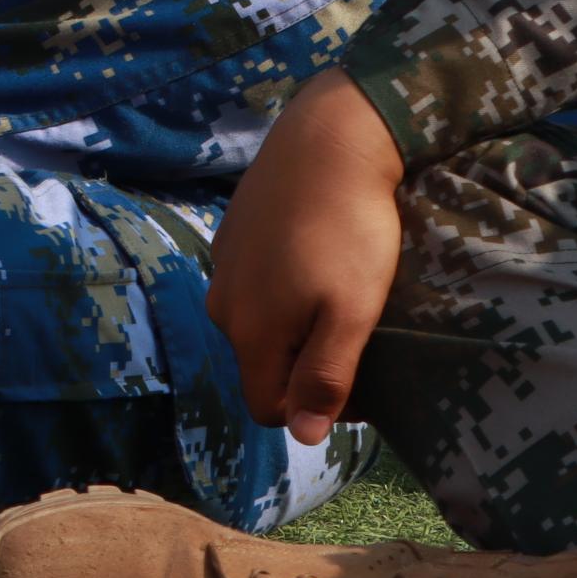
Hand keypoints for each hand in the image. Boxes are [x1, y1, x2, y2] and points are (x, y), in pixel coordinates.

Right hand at [207, 68, 408, 445]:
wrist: (327, 140)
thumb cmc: (349, 232)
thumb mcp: (350, 313)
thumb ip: (322, 376)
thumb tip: (300, 437)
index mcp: (248, 331)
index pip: (265, 406)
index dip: (311, 408)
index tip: (355, 376)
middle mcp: (222, 304)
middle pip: (261, 364)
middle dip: (302, 363)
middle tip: (355, 329)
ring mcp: (222, 264)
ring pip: (258, 321)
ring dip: (294, 321)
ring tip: (338, 288)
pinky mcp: (231, 233)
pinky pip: (254, 283)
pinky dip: (284, 284)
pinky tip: (317, 253)